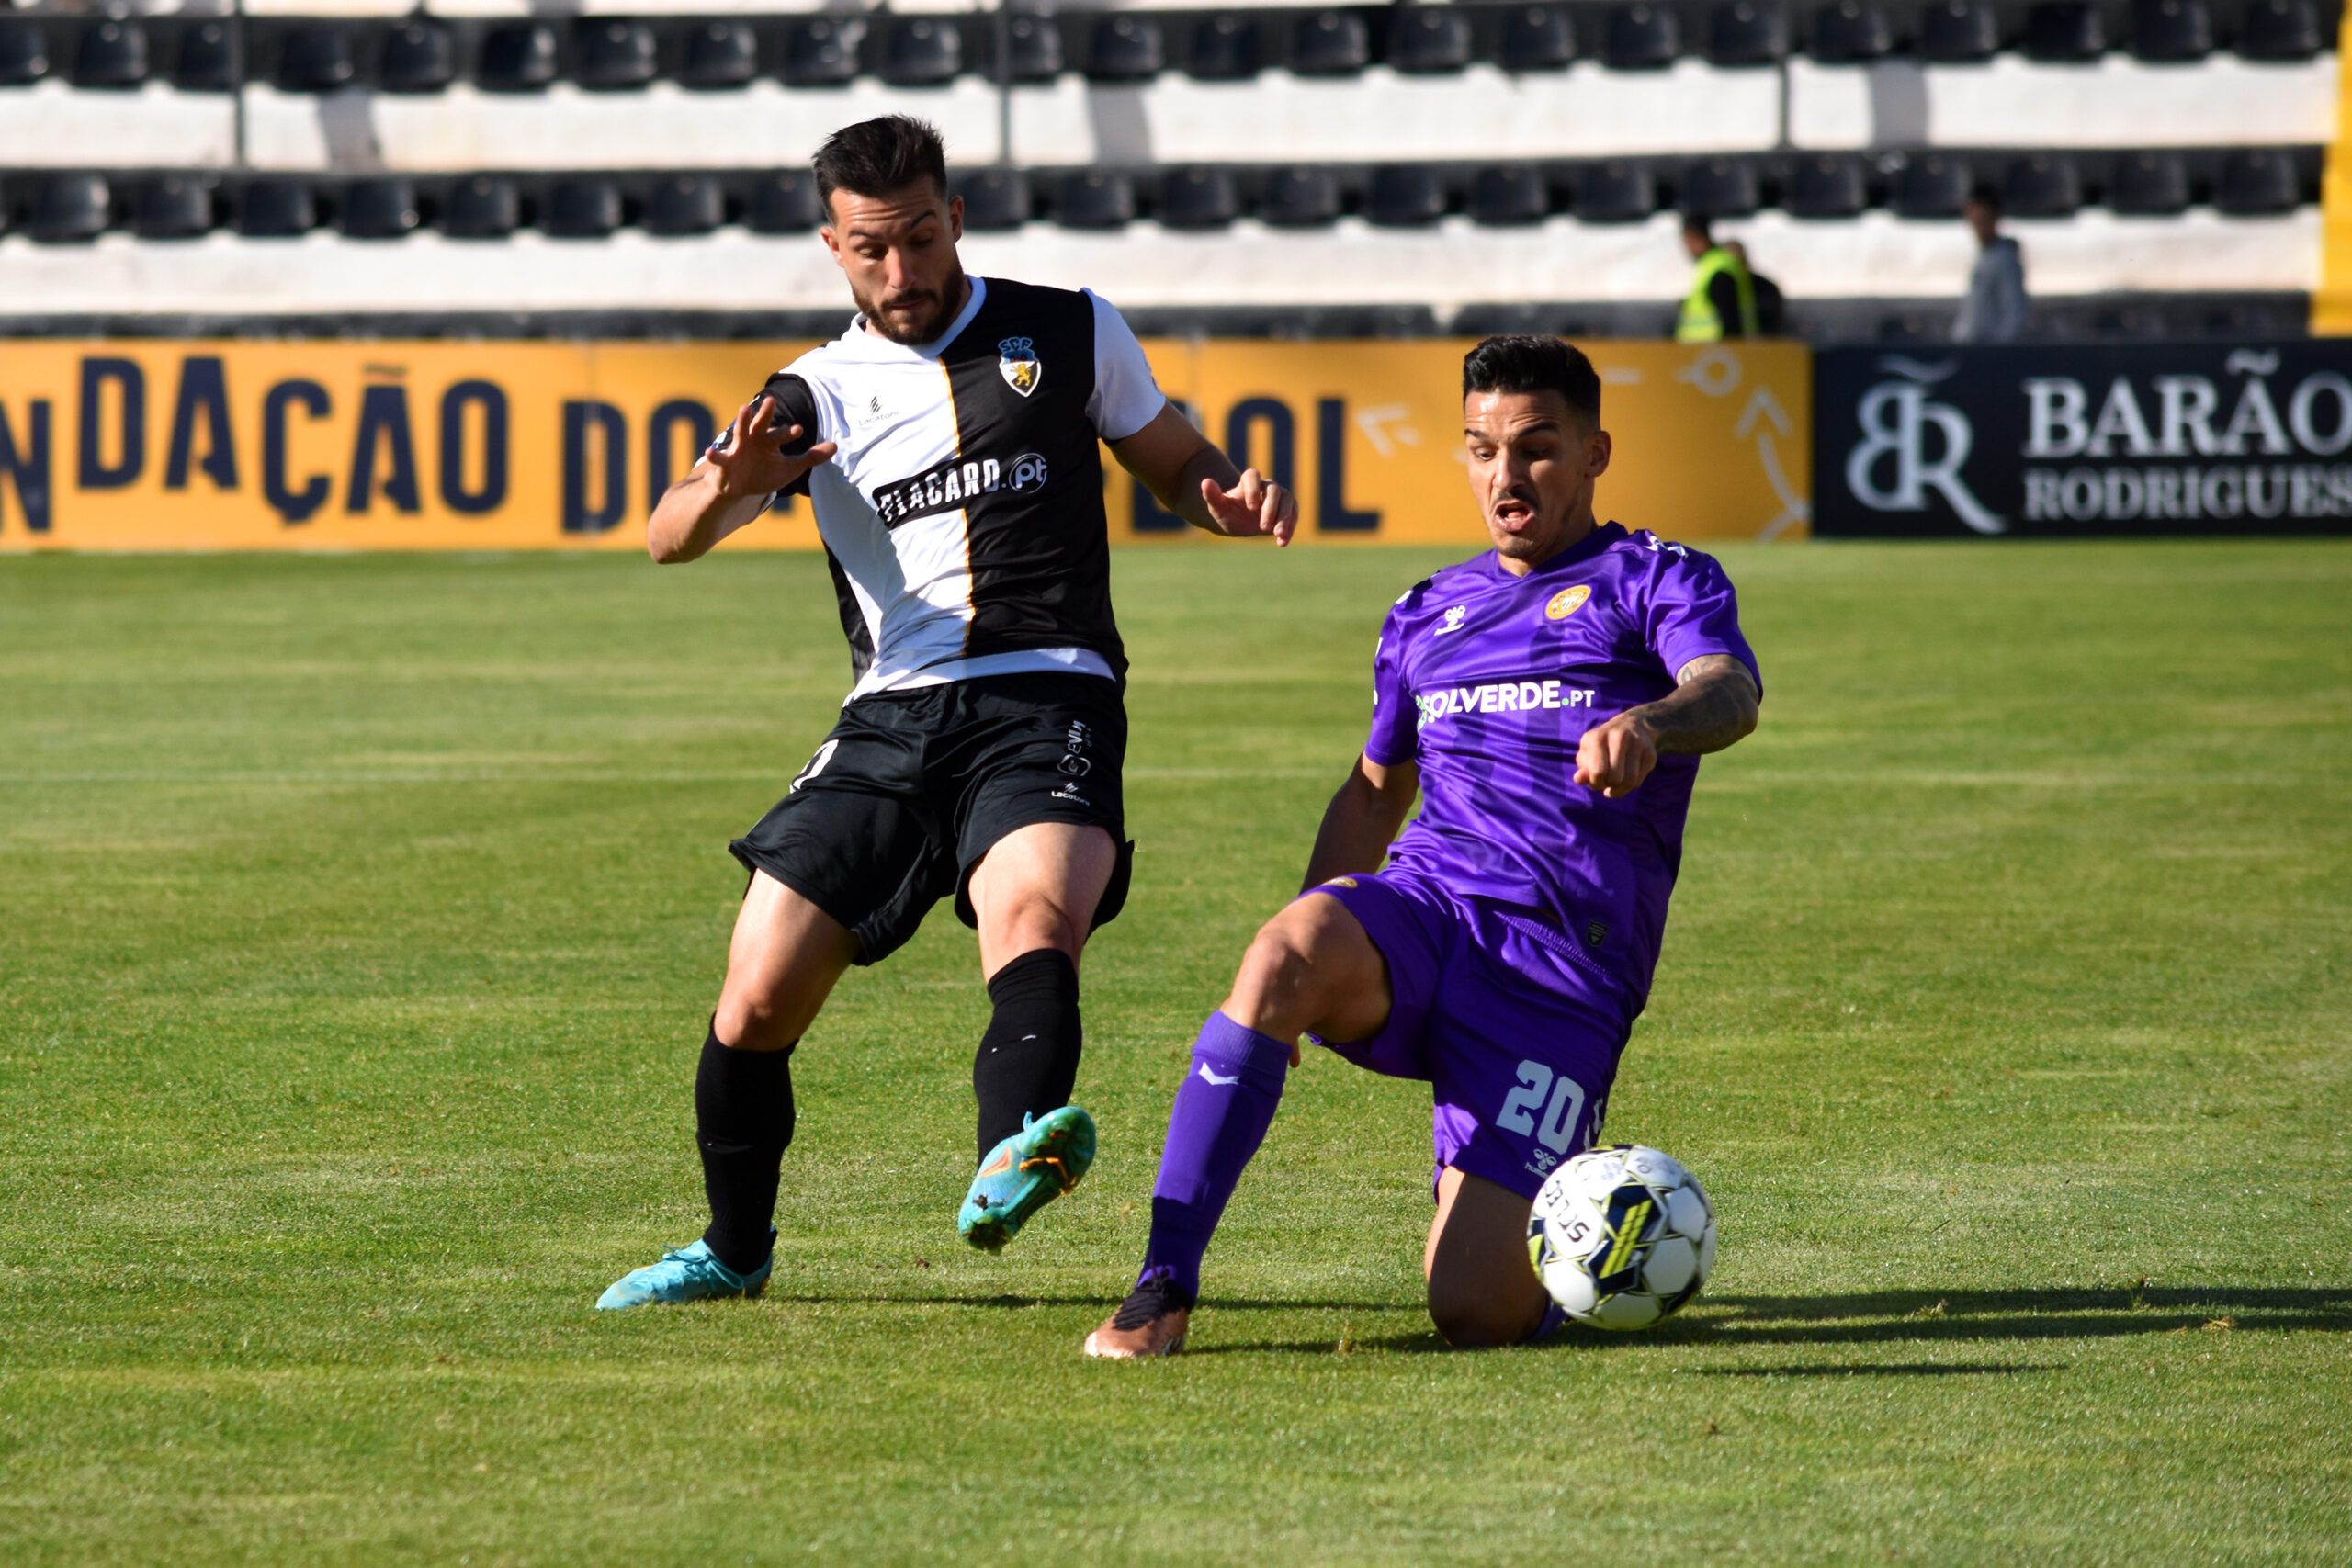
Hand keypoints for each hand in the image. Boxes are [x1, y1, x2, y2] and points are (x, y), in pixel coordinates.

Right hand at [707, 394, 836, 500]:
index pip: (781, 434)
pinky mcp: (725, 463)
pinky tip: (709, 451)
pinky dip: (714, 455)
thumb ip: (811, 457)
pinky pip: (719, 459)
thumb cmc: (765, 473)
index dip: (789, 433)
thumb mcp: (791, 468)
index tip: (799, 430)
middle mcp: (753, 440)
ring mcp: (738, 450)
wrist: (740, 489)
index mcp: (769, 441)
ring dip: (742, 421)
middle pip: (760, 424)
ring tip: (744, 408)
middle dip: (765, 413)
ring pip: (740, 433)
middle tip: (771, 400)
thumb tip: (835, 446)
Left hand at [1199, 468, 1296, 545]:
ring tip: (1277, 535)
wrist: (1239, 522)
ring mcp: (1279, 497)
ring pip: (1288, 500)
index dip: (1253, 489)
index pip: (1252, 475)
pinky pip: (1294, 514)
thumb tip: (1205, 482)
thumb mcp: (1217, 507)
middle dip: (1270, 508)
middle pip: (1274, 490)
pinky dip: (1290, 528)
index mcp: (1247, 482)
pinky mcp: (1288, 509)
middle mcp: (1265, 486)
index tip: (1250, 508)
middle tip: (1263, 528)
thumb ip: (1212, 495)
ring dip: (1285, 518)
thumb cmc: (1227, 512)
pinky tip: (1282, 543)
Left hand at [1573, 713, 1657, 798]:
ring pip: (1630, 781)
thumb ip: (1583, 769)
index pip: (1598, 772)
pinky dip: (1631, 785)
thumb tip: (1578, 780)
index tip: (1596, 779)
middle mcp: (1618, 737)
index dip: (1596, 782)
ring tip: (1616, 780)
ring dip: (1620, 788)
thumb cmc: (1603, 746)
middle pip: (1615, 778)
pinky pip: (1639, 781)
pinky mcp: (1650, 752)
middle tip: (1607, 779)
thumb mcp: (1588, 754)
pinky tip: (1626, 776)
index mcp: (1597, 737)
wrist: (1632, 726)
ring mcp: (1637, 743)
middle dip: (1609, 785)